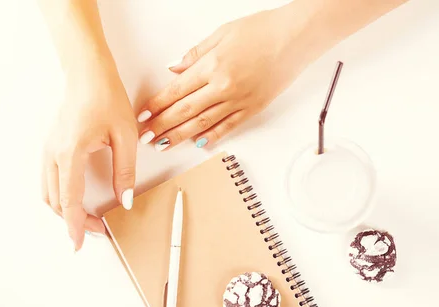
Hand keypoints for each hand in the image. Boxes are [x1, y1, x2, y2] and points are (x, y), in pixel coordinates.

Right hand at [42, 61, 136, 250]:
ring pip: (49, 193)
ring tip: (90, 220)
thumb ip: (125, 171)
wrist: (89, 75)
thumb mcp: (125, 137)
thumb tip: (124, 201)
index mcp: (70, 152)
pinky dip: (60, 198)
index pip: (69, 199)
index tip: (81, 243)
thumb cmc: (107, 100)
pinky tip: (77, 202)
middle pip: (56, 201)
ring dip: (66, 211)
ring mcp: (49, 150)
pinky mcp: (51, 148)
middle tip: (99, 231)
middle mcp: (53, 154)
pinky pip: (49, 181)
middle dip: (74, 221)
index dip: (76, 224)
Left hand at [136, 5, 319, 149]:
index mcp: (212, 66)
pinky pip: (228, 127)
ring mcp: (239, 101)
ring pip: (203, 124)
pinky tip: (198, 144)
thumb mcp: (222, 33)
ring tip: (164, 145)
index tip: (143, 115)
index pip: (176, 91)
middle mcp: (223, 87)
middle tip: (146, 137)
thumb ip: (196, 54)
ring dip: (180, 136)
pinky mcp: (253, 108)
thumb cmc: (262, 30)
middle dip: (162, 126)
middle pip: (185, 111)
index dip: (157, 105)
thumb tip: (175, 69)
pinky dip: (212, 137)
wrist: (295, 38)